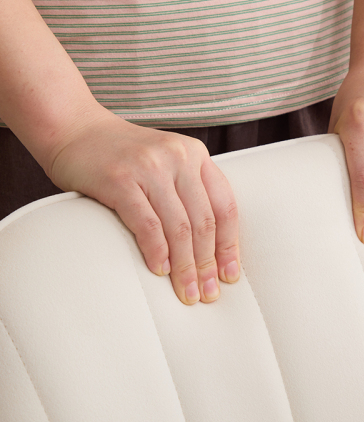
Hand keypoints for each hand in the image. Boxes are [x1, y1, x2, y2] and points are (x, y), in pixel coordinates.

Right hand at [48, 108, 239, 303]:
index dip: (229, 245)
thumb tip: (206, 247)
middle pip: (204, 222)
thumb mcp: (167, 161)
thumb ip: (188, 190)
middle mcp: (179, 158)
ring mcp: (150, 167)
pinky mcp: (120, 180)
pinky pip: (147, 224)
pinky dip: (156, 251)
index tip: (230, 275)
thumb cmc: (124, 155)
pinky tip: (160, 270)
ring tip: (187, 292)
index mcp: (196, 155)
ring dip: (185, 266)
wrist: (75, 128)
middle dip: (208, 264)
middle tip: (208, 293)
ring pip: (179, 227)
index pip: (224, 206)